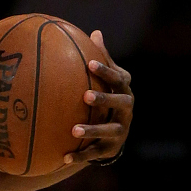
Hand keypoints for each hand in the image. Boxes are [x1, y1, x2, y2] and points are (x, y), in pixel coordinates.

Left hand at [65, 30, 133, 164]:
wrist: (115, 132)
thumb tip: (95, 32)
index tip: (89, 64)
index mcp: (124, 91)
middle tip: (86, 95)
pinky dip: (80, 155)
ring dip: (92, 130)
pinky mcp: (111, 148)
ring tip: (73, 130)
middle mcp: (127, 110)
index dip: (105, 70)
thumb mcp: (108, 80)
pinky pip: (96, 152)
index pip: (118, 78)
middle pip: (120, 103)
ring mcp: (121, 130)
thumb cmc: (107, 98)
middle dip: (104, 99)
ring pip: (109, 130)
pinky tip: (64, 157)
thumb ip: (102, 59)